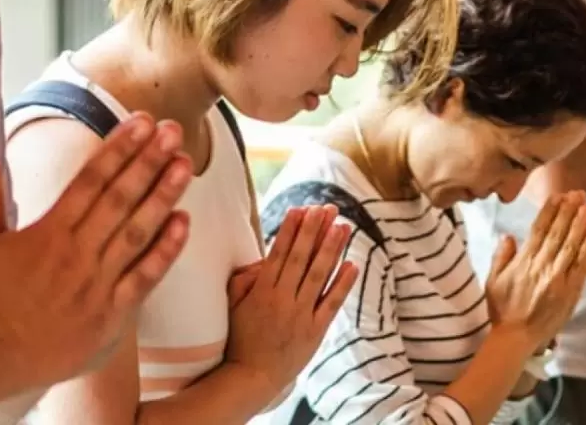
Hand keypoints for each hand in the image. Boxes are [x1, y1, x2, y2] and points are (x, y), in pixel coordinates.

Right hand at [0, 114, 192, 390]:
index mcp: (50, 232)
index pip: (91, 180)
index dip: (119, 148)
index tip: (141, 122)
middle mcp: (79, 252)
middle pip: (120, 198)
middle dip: (149, 161)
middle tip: (173, 130)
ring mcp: (98, 284)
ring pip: (138, 232)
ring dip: (164, 196)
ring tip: (185, 164)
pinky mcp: (112, 315)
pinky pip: (145, 278)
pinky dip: (166, 251)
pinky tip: (185, 222)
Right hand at [224, 205, 358, 396]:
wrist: (251, 378)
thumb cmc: (240, 338)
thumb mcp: (232, 304)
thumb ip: (244, 278)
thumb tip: (262, 257)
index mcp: (261, 290)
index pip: (279, 252)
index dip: (292, 229)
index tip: (301, 208)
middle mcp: (282, 299)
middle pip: (301, 258)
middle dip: (315, 230)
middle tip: (327, 208)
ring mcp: (300, 315)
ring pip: (319, 275)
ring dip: (332, 249)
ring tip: (343, 226)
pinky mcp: (315, 331)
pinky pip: (331, 303)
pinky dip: (343, 284)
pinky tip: (353, 264)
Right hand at [485, 191, 585, 350]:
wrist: (516, 338)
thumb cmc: (502, 309)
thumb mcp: (493, 280)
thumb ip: (501, 257)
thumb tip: (509, 236)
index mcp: (523, 262)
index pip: (539, 230)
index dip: (550, 211)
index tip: (558, 195)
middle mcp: (541, 267)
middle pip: (558, 234)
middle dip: (569, 212)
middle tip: (578, 193)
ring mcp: (557, 280)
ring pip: (571, 247)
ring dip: (581, 225)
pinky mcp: (570, 293)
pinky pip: (581, 269)